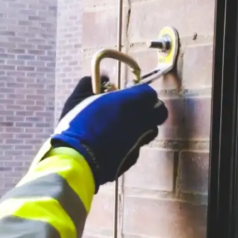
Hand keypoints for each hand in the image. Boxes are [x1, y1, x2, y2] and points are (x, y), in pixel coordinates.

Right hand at [52, 76, 167, 189]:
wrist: (78, 160)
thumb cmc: (77, 126)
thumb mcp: (77, 99)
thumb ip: (90, 84)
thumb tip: (104, 77)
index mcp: (128, 102)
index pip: (149, 92)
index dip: (140, 92)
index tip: (129, 94)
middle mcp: (140, 120)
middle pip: (160, 112)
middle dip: (151, 108)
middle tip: (135, 109)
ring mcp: (139, 141)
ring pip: (151, 130)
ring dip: (143, 126)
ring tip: (125, 127)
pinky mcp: (134, 157)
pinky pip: (138, 146)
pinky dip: (131, 143)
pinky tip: (114, 144)